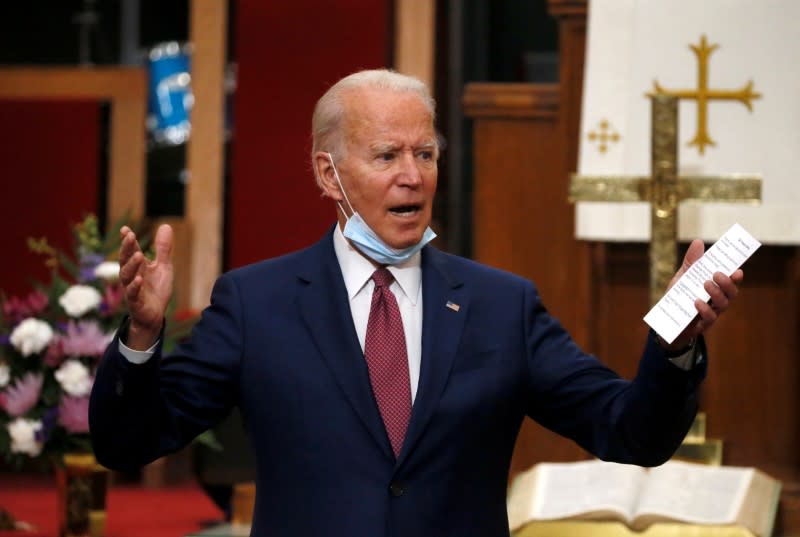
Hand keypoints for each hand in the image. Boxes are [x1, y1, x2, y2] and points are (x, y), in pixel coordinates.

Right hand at [118, 224, 173, 349]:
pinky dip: (135, 286)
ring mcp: (132, 289)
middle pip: (125, 260)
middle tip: (130, 236)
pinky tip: (139, 279)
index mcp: (138, 266)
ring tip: (139, 255)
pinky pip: (132, 294)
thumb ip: (163, 249)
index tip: (126, 229)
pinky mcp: (135, 302)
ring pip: (126, 276)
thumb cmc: (156, 290)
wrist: (155, 315)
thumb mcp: (163, 267)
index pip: (131, 250)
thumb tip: (166, 225)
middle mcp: (132, 275)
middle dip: (127, 248)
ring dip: (131, 265)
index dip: (128, 240)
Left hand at [662, 239, 742, 350]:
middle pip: (731, 293)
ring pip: (723, 305)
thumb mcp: (682, 277)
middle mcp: (717, 301)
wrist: (666, 320)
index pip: (731, 282)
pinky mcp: (702, 325)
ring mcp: (711, 313)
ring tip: (706, 284)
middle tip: (716, 274)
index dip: (736, 276)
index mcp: (716, 288)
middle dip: (727, 283)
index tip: (738, 269)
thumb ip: (691, 262)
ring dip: (716, 294)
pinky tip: (697, 302)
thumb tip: (698, 242)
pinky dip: (704, 309)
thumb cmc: (679, 296)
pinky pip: (708, 319)